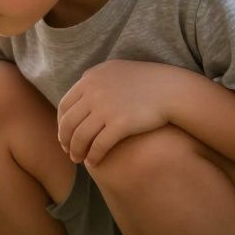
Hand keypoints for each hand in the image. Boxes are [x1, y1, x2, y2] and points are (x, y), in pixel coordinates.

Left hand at [57, 61, 190, 166]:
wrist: (173, 89)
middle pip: (69, 122)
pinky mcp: (120, 123)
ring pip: (80, 136)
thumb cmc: (147, 82)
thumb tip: (79, 90)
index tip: (64, 135)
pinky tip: (93, 162)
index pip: (65, 105)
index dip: (61, 124)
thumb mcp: (117, 71)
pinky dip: (93, 156)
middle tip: (68, 151)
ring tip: (78, 159)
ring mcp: (106, 107)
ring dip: (76, 151)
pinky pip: (99, 145)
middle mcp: (94, 91)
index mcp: (91, 78)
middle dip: (65, 140)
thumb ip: (96, 80)